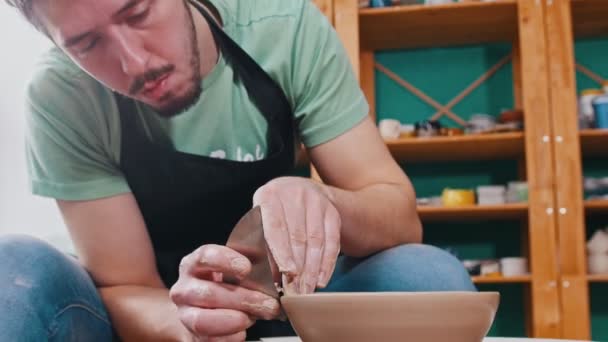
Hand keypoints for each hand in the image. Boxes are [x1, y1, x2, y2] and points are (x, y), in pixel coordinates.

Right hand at [170, 245, 280, 340]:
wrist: (203, 310)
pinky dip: (229, 337)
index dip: (226, 261)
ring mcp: (184, 314)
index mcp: (194, 264)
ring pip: (203, 320)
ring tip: (253, 318)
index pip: (205, 256)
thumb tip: (276, 270)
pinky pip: (208, 340)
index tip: (247, 268)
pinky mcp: (191, 336)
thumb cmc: (224, 284)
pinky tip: (242, 331)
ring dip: (234, 320)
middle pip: (208, 292)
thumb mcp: (234, 269)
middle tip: (269, 304)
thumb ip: (251, 265)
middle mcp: (184, 288)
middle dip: (243, 299)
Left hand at [253, 177, 341, 294]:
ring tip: (307, 290)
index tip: (287, 273)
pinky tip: (321, 279)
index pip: (276, 227)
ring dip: (312, 270)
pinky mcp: (332, 211)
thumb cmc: (274, 212)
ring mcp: (316, 201)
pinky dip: (327, 264)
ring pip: (316, 241)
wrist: (299, 189)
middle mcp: (294, 194)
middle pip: (298, 236)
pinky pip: (332, 241)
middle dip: (298, 268)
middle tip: (295, 291)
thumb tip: (270, 277)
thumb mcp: (261, 219)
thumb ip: (262, 245)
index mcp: (270, 195)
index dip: (282, 252)